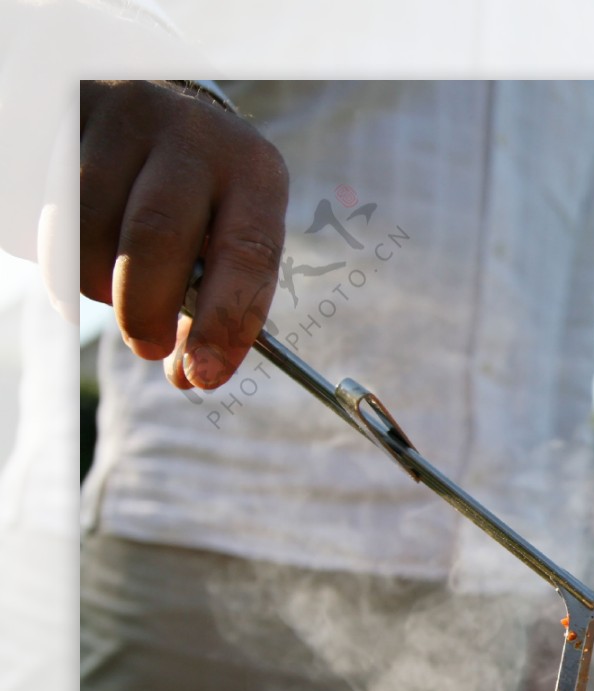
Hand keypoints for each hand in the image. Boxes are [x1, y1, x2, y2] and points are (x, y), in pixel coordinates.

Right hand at [80, 80, 289, 390]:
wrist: (147, 116)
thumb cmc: (195, 201)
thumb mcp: (221, 241)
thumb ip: (210, 307)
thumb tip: (190, 376)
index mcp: (255, 170)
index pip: (248, 254)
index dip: (225, 322)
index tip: (203, 376)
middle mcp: (196, 134)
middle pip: (158, 236)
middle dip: (145, 309)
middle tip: (145, 345)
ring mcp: (127, 116)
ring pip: (88, 225)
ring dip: (92, 280)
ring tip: (107, 285)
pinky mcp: (72, 116)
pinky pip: (45, 207)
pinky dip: (52, 251)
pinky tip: (72, 248)